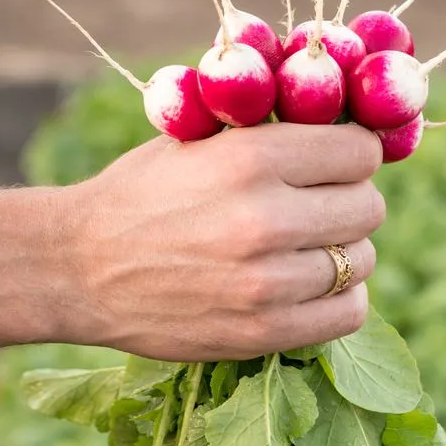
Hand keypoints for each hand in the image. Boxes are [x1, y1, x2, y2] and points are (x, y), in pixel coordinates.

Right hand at [63, 124, 384, 360]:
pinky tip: (313, 287)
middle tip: (321, 207)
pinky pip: (349, 313)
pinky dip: (341, 298)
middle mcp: (265, 218)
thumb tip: (341, 114)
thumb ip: (267, 127)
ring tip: (308, 250)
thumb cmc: (141, 194)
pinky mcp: (263, 332)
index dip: (352, 155)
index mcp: (251, 158)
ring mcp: (267, 282)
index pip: (360, 152)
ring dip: (344, 253)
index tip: (336, 163)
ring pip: (362, 261)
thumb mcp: (197, 138)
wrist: (77, 268)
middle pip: (369, 207)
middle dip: (349, 202)